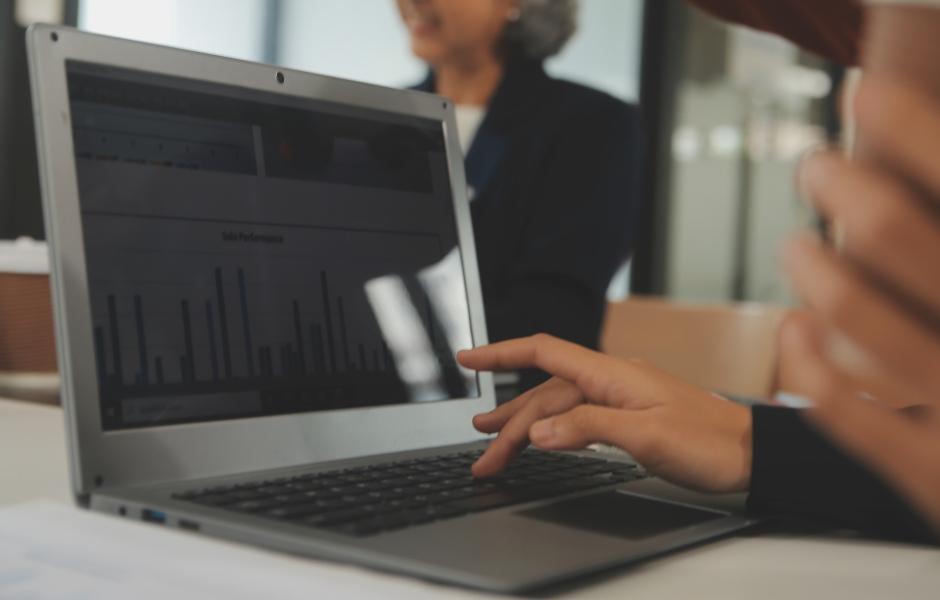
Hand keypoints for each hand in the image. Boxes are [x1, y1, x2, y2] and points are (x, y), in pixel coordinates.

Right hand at [457, 334, 751, 492]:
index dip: (501, 353)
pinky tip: (542, 437)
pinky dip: (552, 428)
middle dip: (508, 420)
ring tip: (494, 443)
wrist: (752, 453)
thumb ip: (588, 428)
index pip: (544, 353)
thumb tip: (538, 432)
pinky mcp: (629, 414)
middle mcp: (611, 379)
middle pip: (545, 392)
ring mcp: (620, 396)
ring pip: (559, 407)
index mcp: (612, 374)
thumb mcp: (646, 437)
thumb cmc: (710, 442)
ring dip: (526, 426)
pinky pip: (578, 416)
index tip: (467, 358)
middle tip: (482, 453)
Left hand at [782, 77, 939, 531]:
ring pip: (860, 319)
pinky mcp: (930, 473)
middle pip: (901, 236)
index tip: (865, 95)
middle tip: (818, 166)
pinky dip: (808, 363)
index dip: (912, 132)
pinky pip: (844, 411)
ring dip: (816, 269)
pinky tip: (793, 332)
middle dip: (849, 189)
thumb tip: (918, 173)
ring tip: (797, 247)